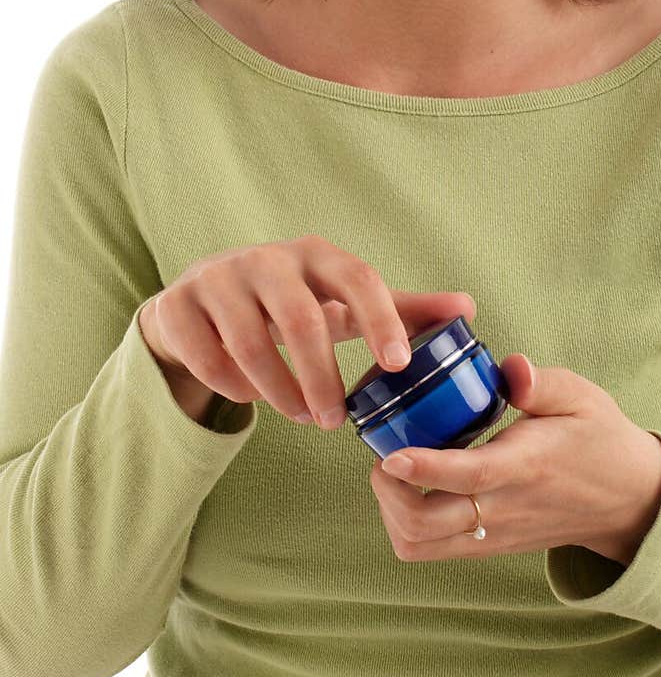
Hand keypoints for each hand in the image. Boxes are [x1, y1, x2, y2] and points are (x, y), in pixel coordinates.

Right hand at [137, 233, 475, 424]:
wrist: (200, 298)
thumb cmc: (291, 302)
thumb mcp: (342, 301)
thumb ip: (402, 309)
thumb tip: (467, 308)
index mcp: (315, 255)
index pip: (358, 280)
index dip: (381, 321)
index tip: (398, 365)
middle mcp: (266, 259)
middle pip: (302, 321)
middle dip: (322, 378)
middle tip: (334, 421)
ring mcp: (217, 278)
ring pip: (251, 344)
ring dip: (280, 390)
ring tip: (302, 416)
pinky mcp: (178, 305)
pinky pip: (209, 357)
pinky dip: (234, 387)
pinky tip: (252, 398)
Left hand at [370, 354, 660, 566]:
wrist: (628, 500)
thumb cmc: (599, 439)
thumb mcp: (581, 397)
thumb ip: (543, 382)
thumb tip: (510, 367)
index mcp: (525, 466)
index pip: (467, 476)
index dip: (422, 467)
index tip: (390, 453)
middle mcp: (503, 509)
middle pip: (424, 525)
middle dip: (387, 491)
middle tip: (384, 451)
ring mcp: (493, 535)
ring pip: (419, 546)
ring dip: (390, 512)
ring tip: (394, 471)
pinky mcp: (487, 547)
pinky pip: (431, 550)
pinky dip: (406, 524)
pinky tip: (412, 487)